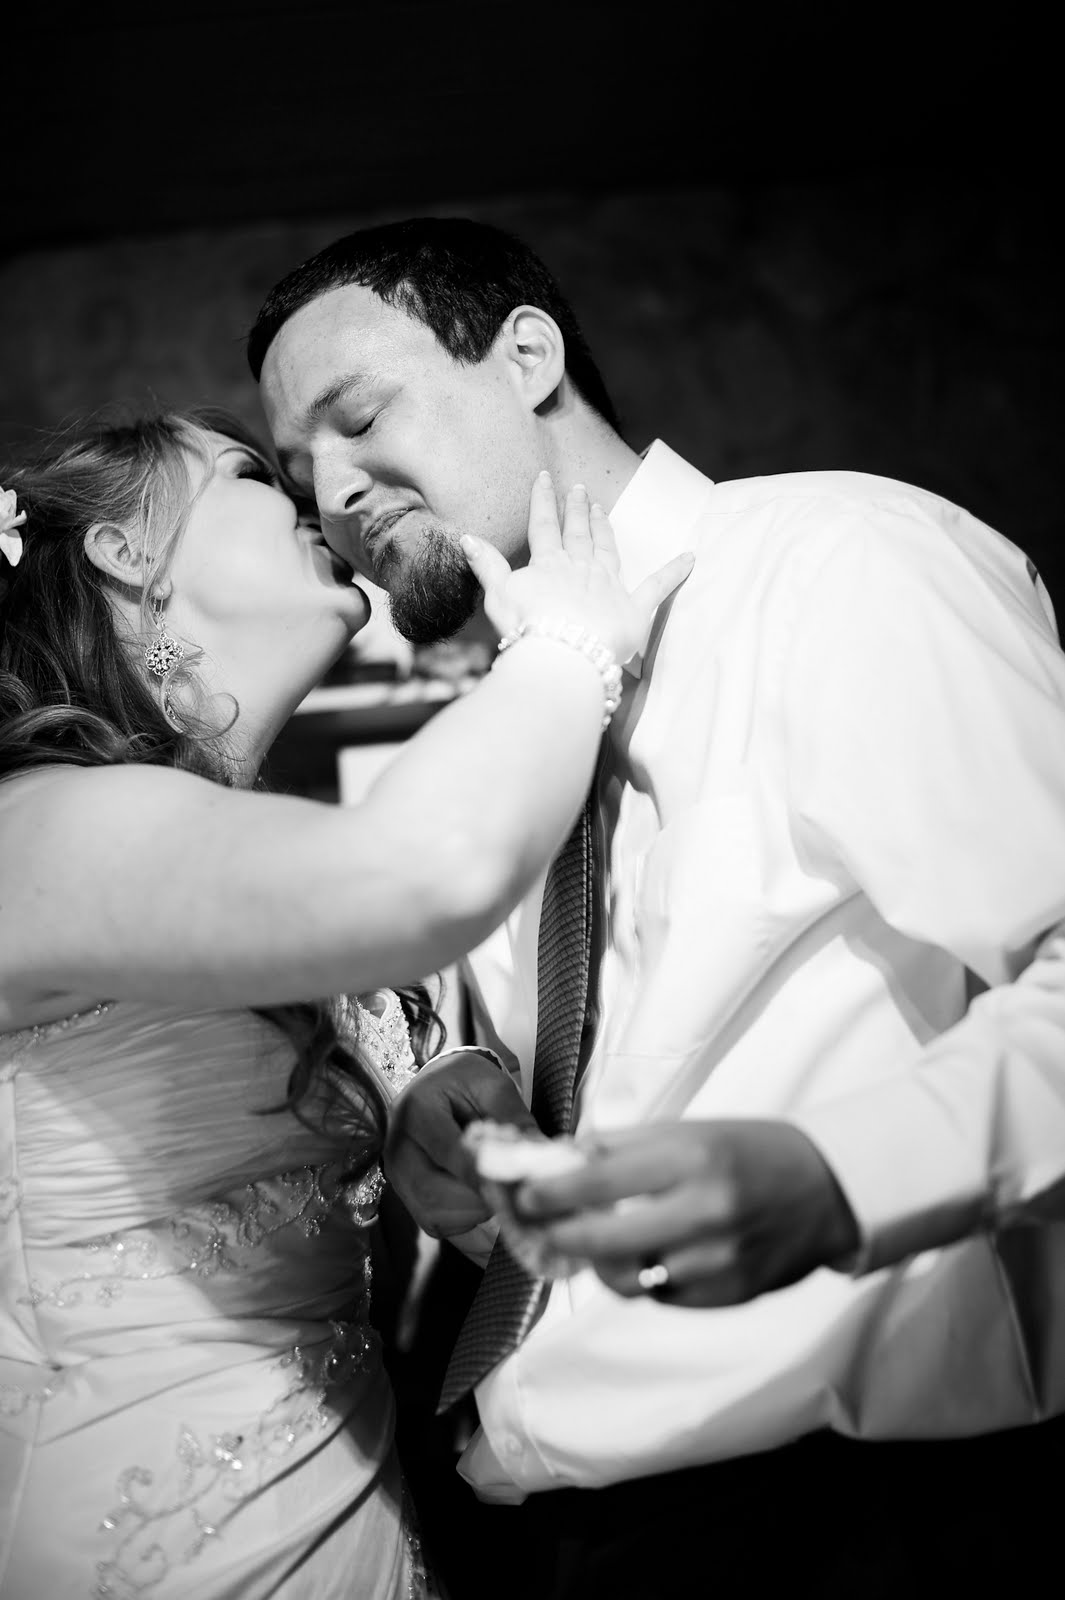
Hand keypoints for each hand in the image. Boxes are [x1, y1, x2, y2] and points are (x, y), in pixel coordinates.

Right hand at [383, 1050, 538, 1237]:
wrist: (440, 1083)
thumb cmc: (468, 1082)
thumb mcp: (495, 1086)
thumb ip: (513, 1119)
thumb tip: (533, 1159)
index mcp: (417, 1109)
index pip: (450, 1153)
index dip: (484, 1174)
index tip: (515, 1185)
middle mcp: (397, 1144)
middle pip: (433, 1192)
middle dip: (478, 1202)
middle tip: (510, 1194)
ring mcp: (396, 1173)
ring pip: (432, 1214)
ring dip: (472, 1214)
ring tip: (496, 1193)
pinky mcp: (405, 1193)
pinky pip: (434, 1223)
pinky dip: (463, 1221)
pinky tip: (480, 1200)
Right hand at [461, 473, 693, 666]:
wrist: (561, 655)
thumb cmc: (526, 630)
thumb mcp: (499, 596)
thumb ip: (487, 566)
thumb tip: (466, 538)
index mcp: (549, 565)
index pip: (544, 526)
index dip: (544, 501)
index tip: (545, 479)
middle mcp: (580, 568)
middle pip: (578, 533)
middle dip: (576, 509)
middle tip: (579, 488)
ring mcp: (609, 586)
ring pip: (608, 548)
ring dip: (603, 527)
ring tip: (600, 509)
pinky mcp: (634, 610)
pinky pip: (658, 586)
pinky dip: (675, 571)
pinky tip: (691, 557)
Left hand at [515, 1119, 860, 1306]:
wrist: (828, 1189)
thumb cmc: (749, 1150)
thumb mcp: (688, 1131)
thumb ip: (624, 1149)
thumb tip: (558, 1162)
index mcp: (691, 1159)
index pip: (600, 1181)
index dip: (552, 1193)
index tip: (524, 1195)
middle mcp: (704, 1212)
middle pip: (604, 1240)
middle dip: (560, 1236)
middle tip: (539, 1229)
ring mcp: (718, 1261)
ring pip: (630, 1280)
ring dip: (601, 1264)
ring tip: (594, 1245)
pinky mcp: (730, 1296)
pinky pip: (665, 1298)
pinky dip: (647, 1280)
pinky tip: (651, 1257)